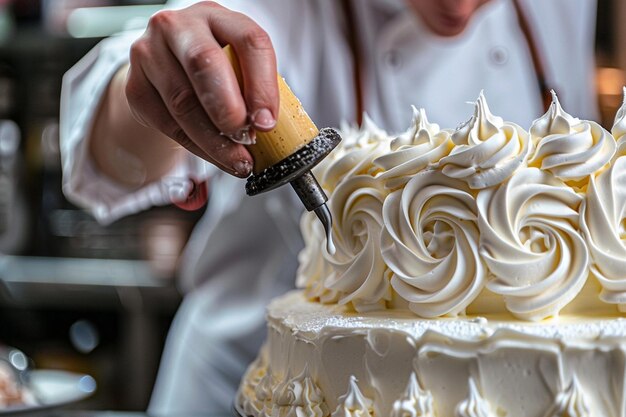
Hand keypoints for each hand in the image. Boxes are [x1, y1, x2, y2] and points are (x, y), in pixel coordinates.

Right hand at [125, 1, 278, 177]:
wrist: (166, 68)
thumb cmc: (215, 68)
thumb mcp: (238, 65)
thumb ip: (253, 88)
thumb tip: (269, 130)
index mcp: (217, 16)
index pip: (248, 40)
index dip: (262, 85)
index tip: (267, 122)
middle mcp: (178, 26)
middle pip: (204, 64)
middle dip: (230, 110)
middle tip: (246, 139)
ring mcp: (149, 52)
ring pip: (183, 102)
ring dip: (215, 141)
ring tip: (238, 161)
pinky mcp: (135, 85)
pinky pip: (168, 123)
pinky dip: (196, 147)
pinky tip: (215, 157)